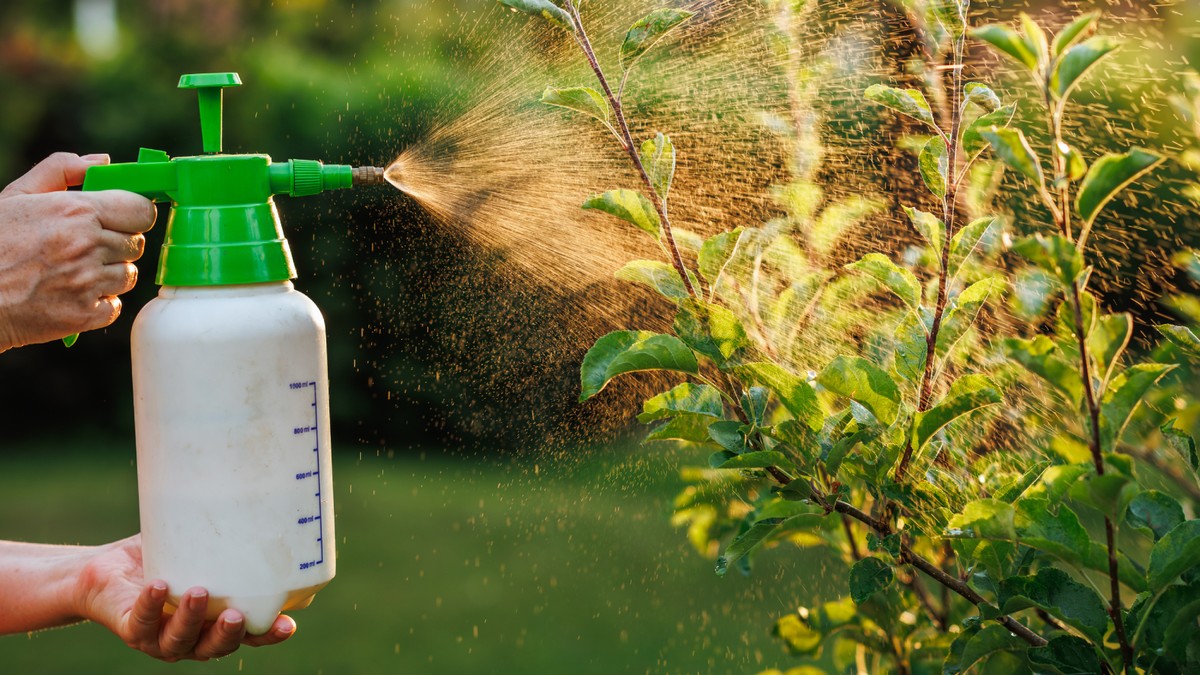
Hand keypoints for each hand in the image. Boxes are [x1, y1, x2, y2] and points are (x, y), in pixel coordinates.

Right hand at [0, 152, 156, 350]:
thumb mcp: (17, 195)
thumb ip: (61, 170)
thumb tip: (104, 162)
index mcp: (77, 211)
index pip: (142, 211)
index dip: (136, 214)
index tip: (124, 218)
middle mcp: (88, 246)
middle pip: (136, 244)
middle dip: (118, 243)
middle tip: (87, 246)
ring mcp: (88, 282)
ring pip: (128, 275)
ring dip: (109, 273)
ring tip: (74, 270)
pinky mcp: (83, 315)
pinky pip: (113, 306)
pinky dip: (98, 302)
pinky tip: (70, 293)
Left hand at [75, 535, 295, 661]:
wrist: (104, 570)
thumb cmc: (158, 561)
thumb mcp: (195, 551)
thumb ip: (222, 536)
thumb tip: (257, 494)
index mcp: (214, 624)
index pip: (248, 636)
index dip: (268, 634)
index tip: (288, 625)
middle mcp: (191, 638)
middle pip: (215, 647)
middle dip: (227, 634)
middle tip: (236, 615)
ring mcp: (159, 638)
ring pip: (179, 640)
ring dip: (190, 620)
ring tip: (198, 592)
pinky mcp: (130, 630)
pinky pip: (141, 623)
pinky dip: (151, 606)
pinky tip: (159, 587)